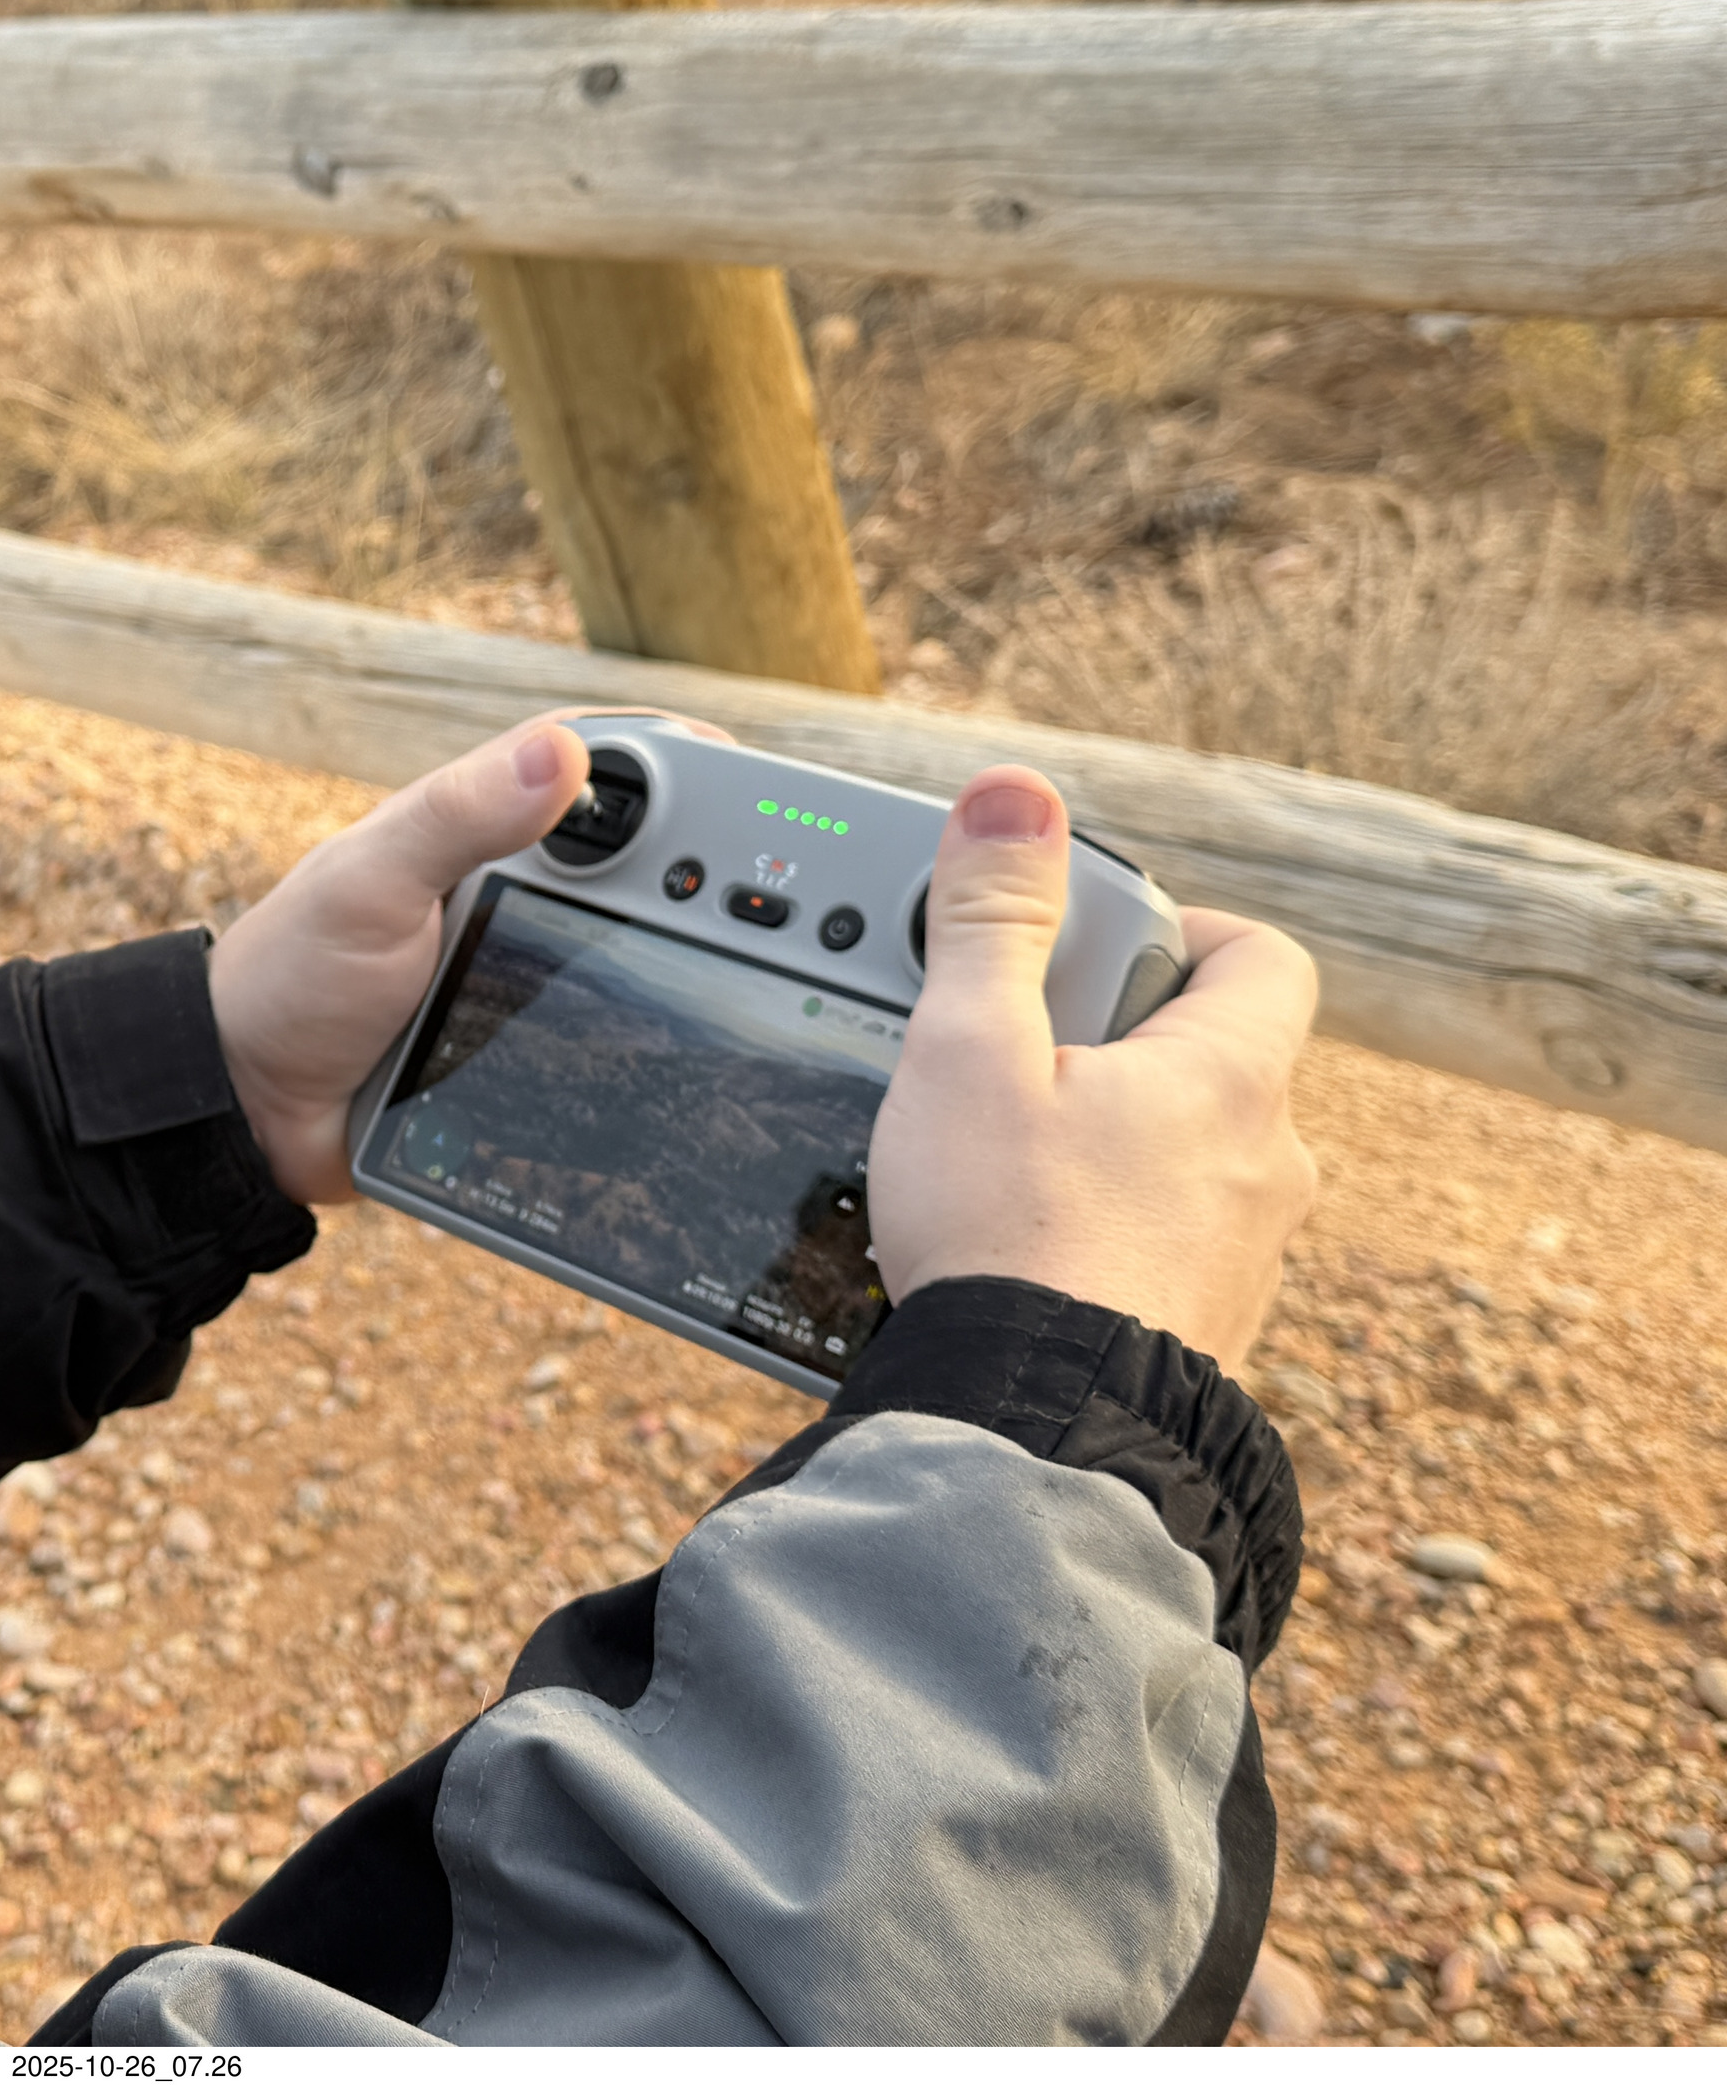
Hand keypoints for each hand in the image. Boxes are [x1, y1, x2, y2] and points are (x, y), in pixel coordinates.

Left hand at [209, 712, 725, 1202]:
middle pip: (648, 866)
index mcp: (479, 826)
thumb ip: (460, 816)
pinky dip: (657, 1034)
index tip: (763, 790)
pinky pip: (607, 1031)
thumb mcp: (373, 884)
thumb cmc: (292, 976)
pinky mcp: (521, 1040)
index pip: (607, 770)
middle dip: (721, 878)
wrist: (246, 1108)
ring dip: (700, 959)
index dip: (687, 769)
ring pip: (639, 951)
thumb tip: (563, 753)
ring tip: (775, 979)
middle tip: (799, 911)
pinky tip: (711, 1051)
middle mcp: (513, 885)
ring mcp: (523, 965)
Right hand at [868, 765, 1319, 1367]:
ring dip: (1108, 1145)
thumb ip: (992, 919)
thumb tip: (1016, 796)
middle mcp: (1264, 1169)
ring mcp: (1243, 1261)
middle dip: (1114, 1043)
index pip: (1264, 958)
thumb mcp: (971, 1049)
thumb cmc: (1009, 1237)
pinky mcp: (1200, 1335)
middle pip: (1210, 1060)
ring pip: (1187, 1161)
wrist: (1033, 1440)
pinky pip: (1162, 1249)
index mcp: (1229, 1079)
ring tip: (998, 1164)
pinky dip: (1105, 1232)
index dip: (1187, 930)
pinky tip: (1018, 1251)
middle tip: (1011, 1058)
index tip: (1099, 944)